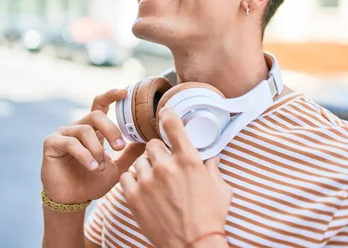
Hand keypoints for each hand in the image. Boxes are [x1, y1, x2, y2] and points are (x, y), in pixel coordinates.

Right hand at [41, 89, 144, 204]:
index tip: (124, 93)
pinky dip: (85, 155)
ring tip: (101, 167)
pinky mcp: (52, 143)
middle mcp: (78, 127)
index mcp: (93, 129)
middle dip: (111, 129)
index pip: (100, 105)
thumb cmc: (93, 182)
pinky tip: (93, 167)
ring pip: (85, 130)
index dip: (111, 96)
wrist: (72, 200)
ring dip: (97, 149)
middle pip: (96, 115)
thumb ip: (130, 154)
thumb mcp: (117, 167)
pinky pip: (71, 143)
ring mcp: (64, 134)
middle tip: (120, 147)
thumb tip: (148, 140)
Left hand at [120, 107, 231, 247]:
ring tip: (155, 181)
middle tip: (164, 163)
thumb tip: (212, 158)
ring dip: (146, 168)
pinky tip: (142, 188)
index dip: (167, 115)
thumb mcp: (220, 189)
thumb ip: (213, 169)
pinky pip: (126, 178)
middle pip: (152, 144)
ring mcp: (148, 181)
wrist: (193, 245)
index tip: (165, 113)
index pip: (173, 125)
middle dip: (158, 151)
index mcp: (189, 160)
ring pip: (139, 161)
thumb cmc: (211, 218)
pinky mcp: (134, 197)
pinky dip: (133, 180)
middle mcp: (166, 166)